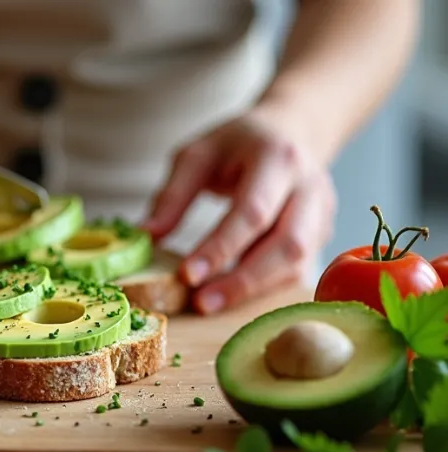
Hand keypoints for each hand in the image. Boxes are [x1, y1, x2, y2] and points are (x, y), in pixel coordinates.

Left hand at [144, 107, 337, 314]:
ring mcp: (322, 211)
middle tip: (200, 302)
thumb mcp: (197, 155)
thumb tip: (147, 236)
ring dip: (253, 289)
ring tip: (210, 302)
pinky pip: (297, 268)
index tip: (187, 275)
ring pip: (297, 263)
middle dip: (242, 280)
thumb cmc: (238, 144)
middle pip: (286, 244)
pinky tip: (232, 292)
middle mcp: (309, 186)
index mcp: (277, 158)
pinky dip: (264, 286)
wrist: (291, 130)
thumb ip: (172, 195)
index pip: (252, 212)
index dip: (220, 248)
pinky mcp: (323, 232)